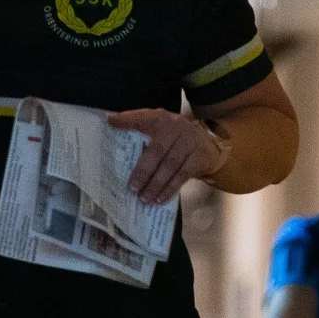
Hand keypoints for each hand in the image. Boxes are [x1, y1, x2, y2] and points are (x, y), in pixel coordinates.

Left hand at [105, 107, 228, 204]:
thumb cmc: (174, 139)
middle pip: (157, 151)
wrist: (207, 145)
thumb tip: (111, 127)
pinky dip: (169, 189)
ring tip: (143, 198)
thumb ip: (139, 131)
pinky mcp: (198, 159)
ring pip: (169, 166)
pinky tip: (159, 199)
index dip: (128, 120)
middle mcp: (175, 128)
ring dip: (155, 184)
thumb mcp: (159, 129)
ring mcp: (188, 143)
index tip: (111, 123)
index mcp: (161, 118)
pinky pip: (181, 177)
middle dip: (143, 171)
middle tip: (132, 187)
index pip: (143, 118)